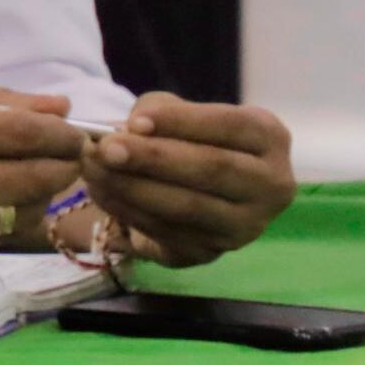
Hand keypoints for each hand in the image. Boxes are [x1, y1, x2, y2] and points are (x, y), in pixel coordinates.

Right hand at [0, 68, 92, 262]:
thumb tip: (59, 107)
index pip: (25, 134)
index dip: (63, 136)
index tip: (77, 135)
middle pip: (34, 178)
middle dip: (64, 167)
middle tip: (69, 159)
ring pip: (20, 212)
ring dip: (37, 196)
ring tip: (26, 180)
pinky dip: (3, 218)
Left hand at [79, 95, 297, 268]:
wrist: (192, 191)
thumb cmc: (187, 139)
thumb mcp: (179, 114)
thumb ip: (159, 112)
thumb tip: (129, 129)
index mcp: (270, 138)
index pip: (231, 126)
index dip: (182, 122)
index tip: (133, 121)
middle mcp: (271, 185)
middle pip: (213, 168)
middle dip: (153, 158)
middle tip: (106, 148)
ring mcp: (247, 225)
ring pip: (188, 206)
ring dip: (133, 187)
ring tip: (93, 168)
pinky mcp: (214, 252)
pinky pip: (168, 232)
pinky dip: (128, 211)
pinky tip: (101, 192)